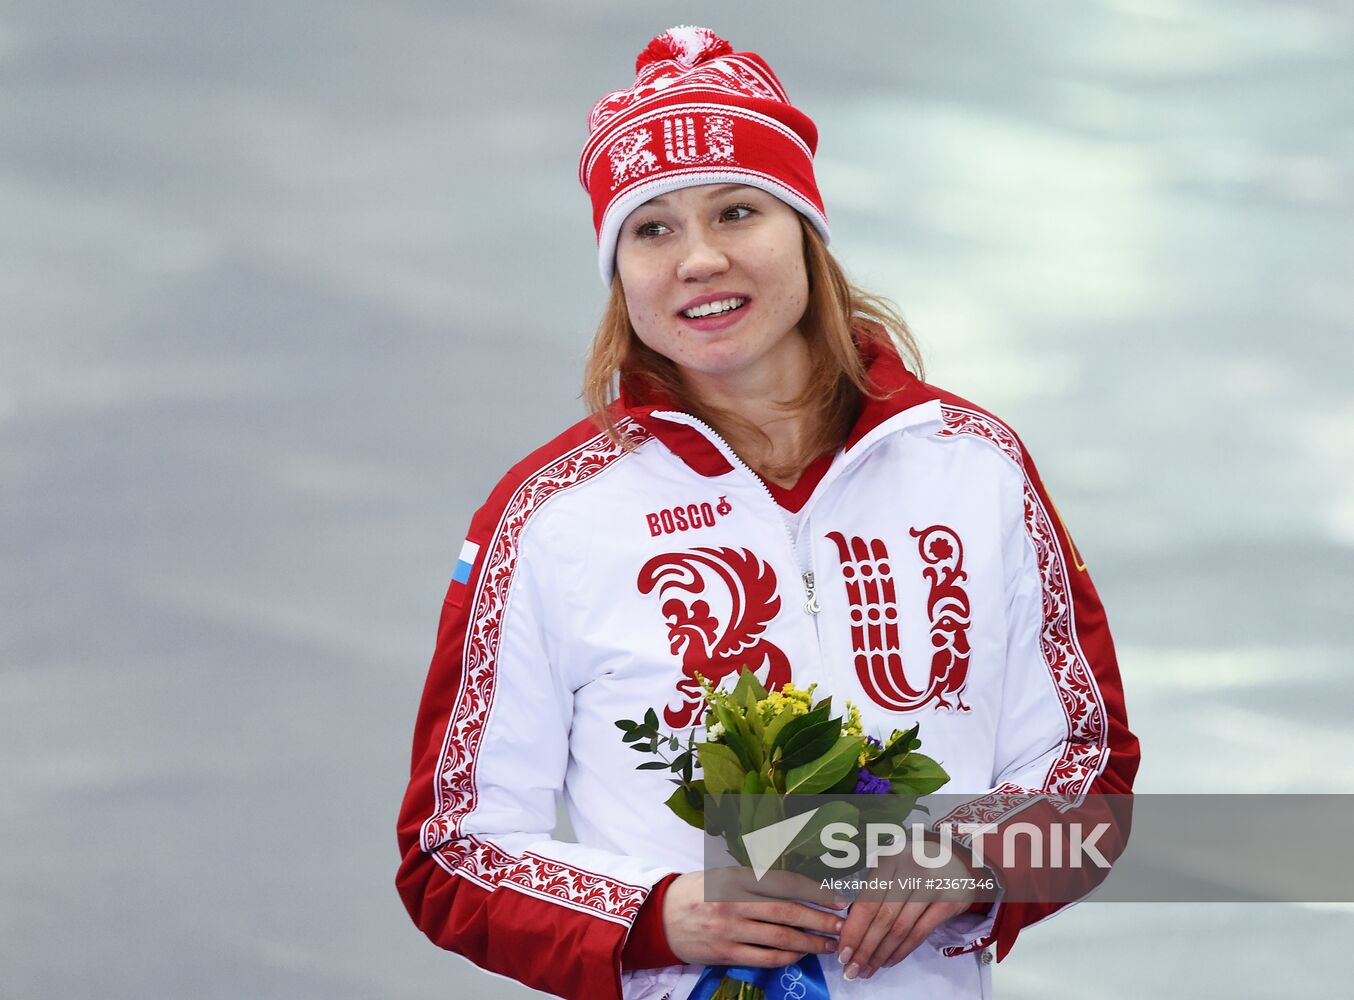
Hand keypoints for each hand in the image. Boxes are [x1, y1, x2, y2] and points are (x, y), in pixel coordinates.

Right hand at [662, 868, 845, 967]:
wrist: (660, 916)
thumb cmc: (697, 891)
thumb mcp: (724, 875)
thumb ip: (756, 879)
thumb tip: (798, 886)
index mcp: (737, 877)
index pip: (785, 883)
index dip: (815, 892)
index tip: (837, 899)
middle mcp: (735, 901)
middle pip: (788, 911)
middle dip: (820, 919)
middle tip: (842, 925)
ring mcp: (730, 930)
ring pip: (780, 938)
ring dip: (809, 942)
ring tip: (829, 944)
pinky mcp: (726, 953)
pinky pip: (764, 958)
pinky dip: (787, 958)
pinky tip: (800, 955)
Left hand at [836, 847, 977, 979]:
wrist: (957, 859)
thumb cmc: (915, 864)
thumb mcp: (892, 865)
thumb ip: (871, 889)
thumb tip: (847, 925)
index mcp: (890, 860)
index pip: (867, 902)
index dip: (854, 931)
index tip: (842, 952)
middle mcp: (911, 871)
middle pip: (883, 919)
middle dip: (865, 949)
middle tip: (851, 970)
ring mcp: (932, 887)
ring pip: (900, 930)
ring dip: (881, 955)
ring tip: (867, 970)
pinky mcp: (948, 902)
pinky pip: (919, 934)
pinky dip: (901, 951)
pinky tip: (888, 961)